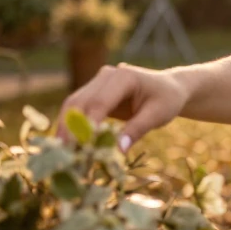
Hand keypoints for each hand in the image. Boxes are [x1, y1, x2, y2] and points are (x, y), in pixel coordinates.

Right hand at [55, 62, 189, 151]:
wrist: (169, 88)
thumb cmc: (167, 100)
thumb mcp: (158, 115)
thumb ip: (136, 130)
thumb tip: (117, 151)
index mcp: (124, 76)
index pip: (100, 102)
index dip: (88, 125)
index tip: (80, 147)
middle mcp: (106, 75)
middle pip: (79, 102)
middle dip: (69, 128)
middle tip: (63, 154)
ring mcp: (97, 82)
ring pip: (73, 105)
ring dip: (65, 128)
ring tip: (61, 153)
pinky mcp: (93, 92)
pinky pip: (77, 109)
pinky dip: (71, 126)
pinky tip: (66, 145)